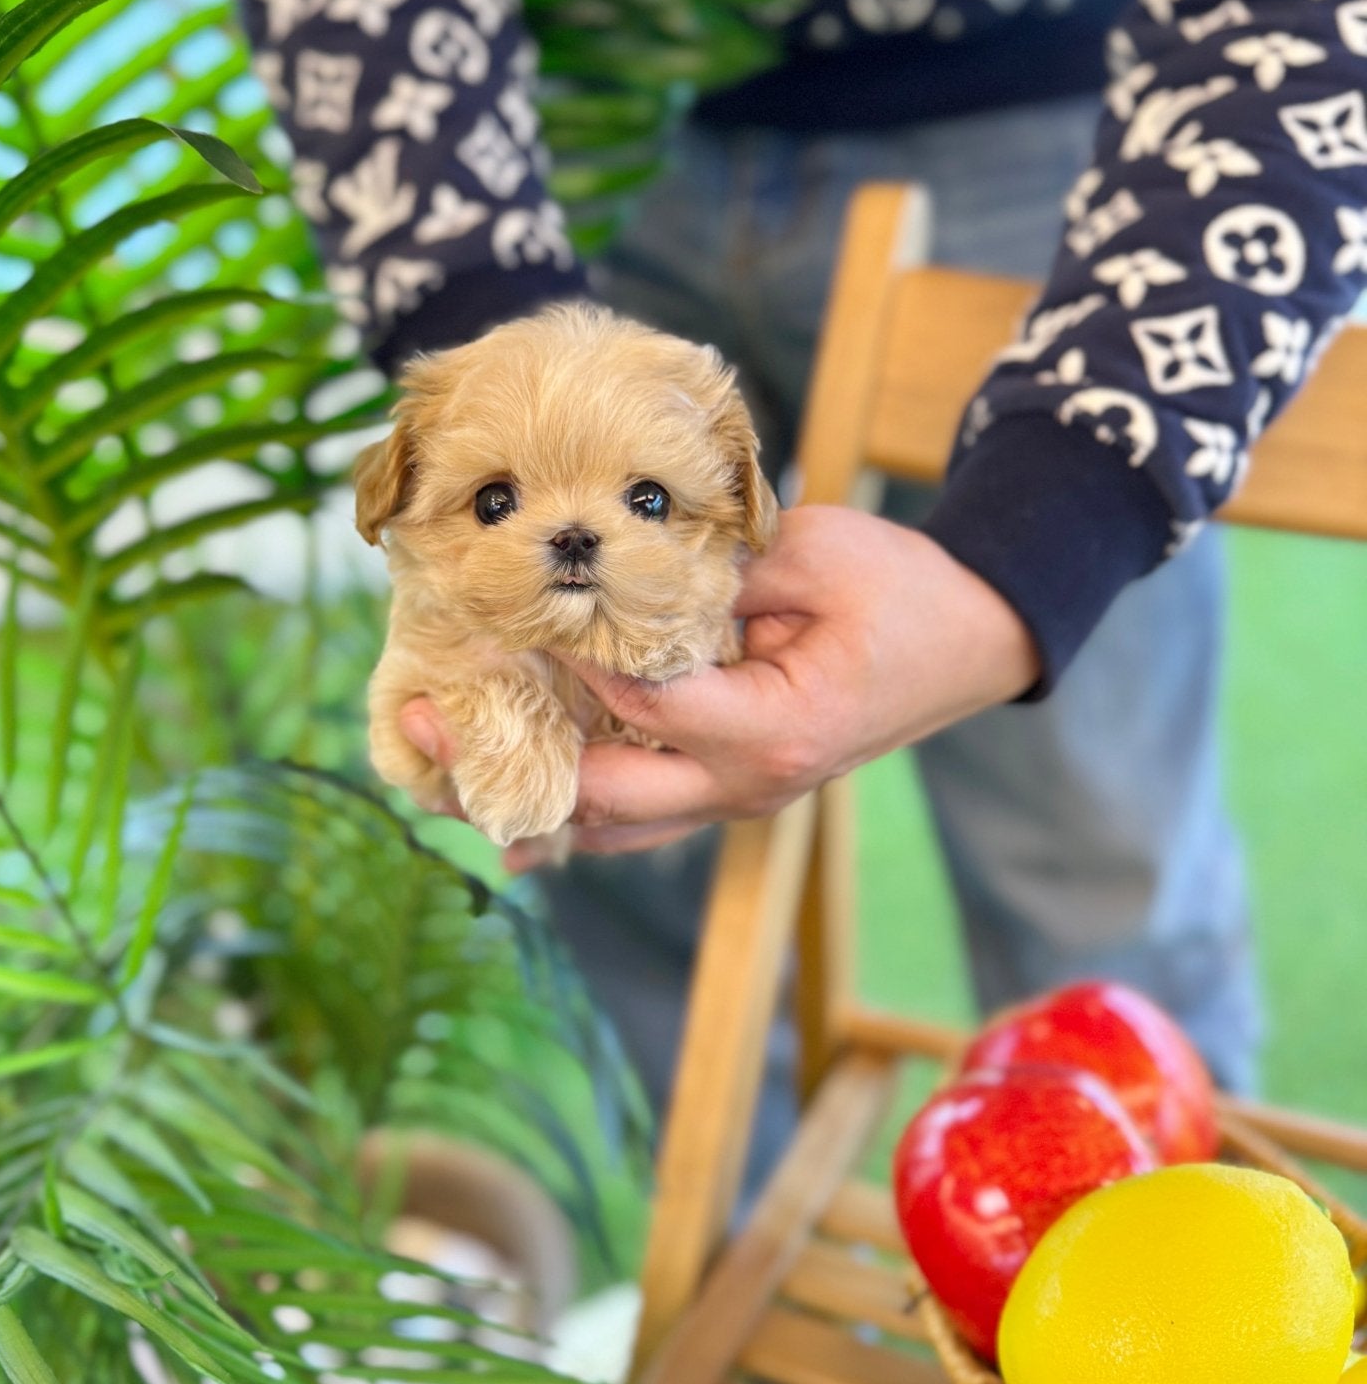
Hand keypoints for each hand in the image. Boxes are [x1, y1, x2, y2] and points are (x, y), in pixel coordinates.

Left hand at [398, 505, 1038, 869]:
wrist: (970, 641)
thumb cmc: (900, 590)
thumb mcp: (815, 554)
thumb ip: (714, 572)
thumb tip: (604, 568)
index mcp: (772, 731)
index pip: (638, 704)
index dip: (558, 664)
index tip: (492, 622)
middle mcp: (745, 786)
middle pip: (599, 799)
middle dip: (499, 768)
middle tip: (414, 726)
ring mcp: (733, 799)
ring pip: (608, 829)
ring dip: (519, 804)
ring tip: (429, 775)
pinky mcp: (722, 790)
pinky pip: (632, 819)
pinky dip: (566, 814)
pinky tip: (501, 820)